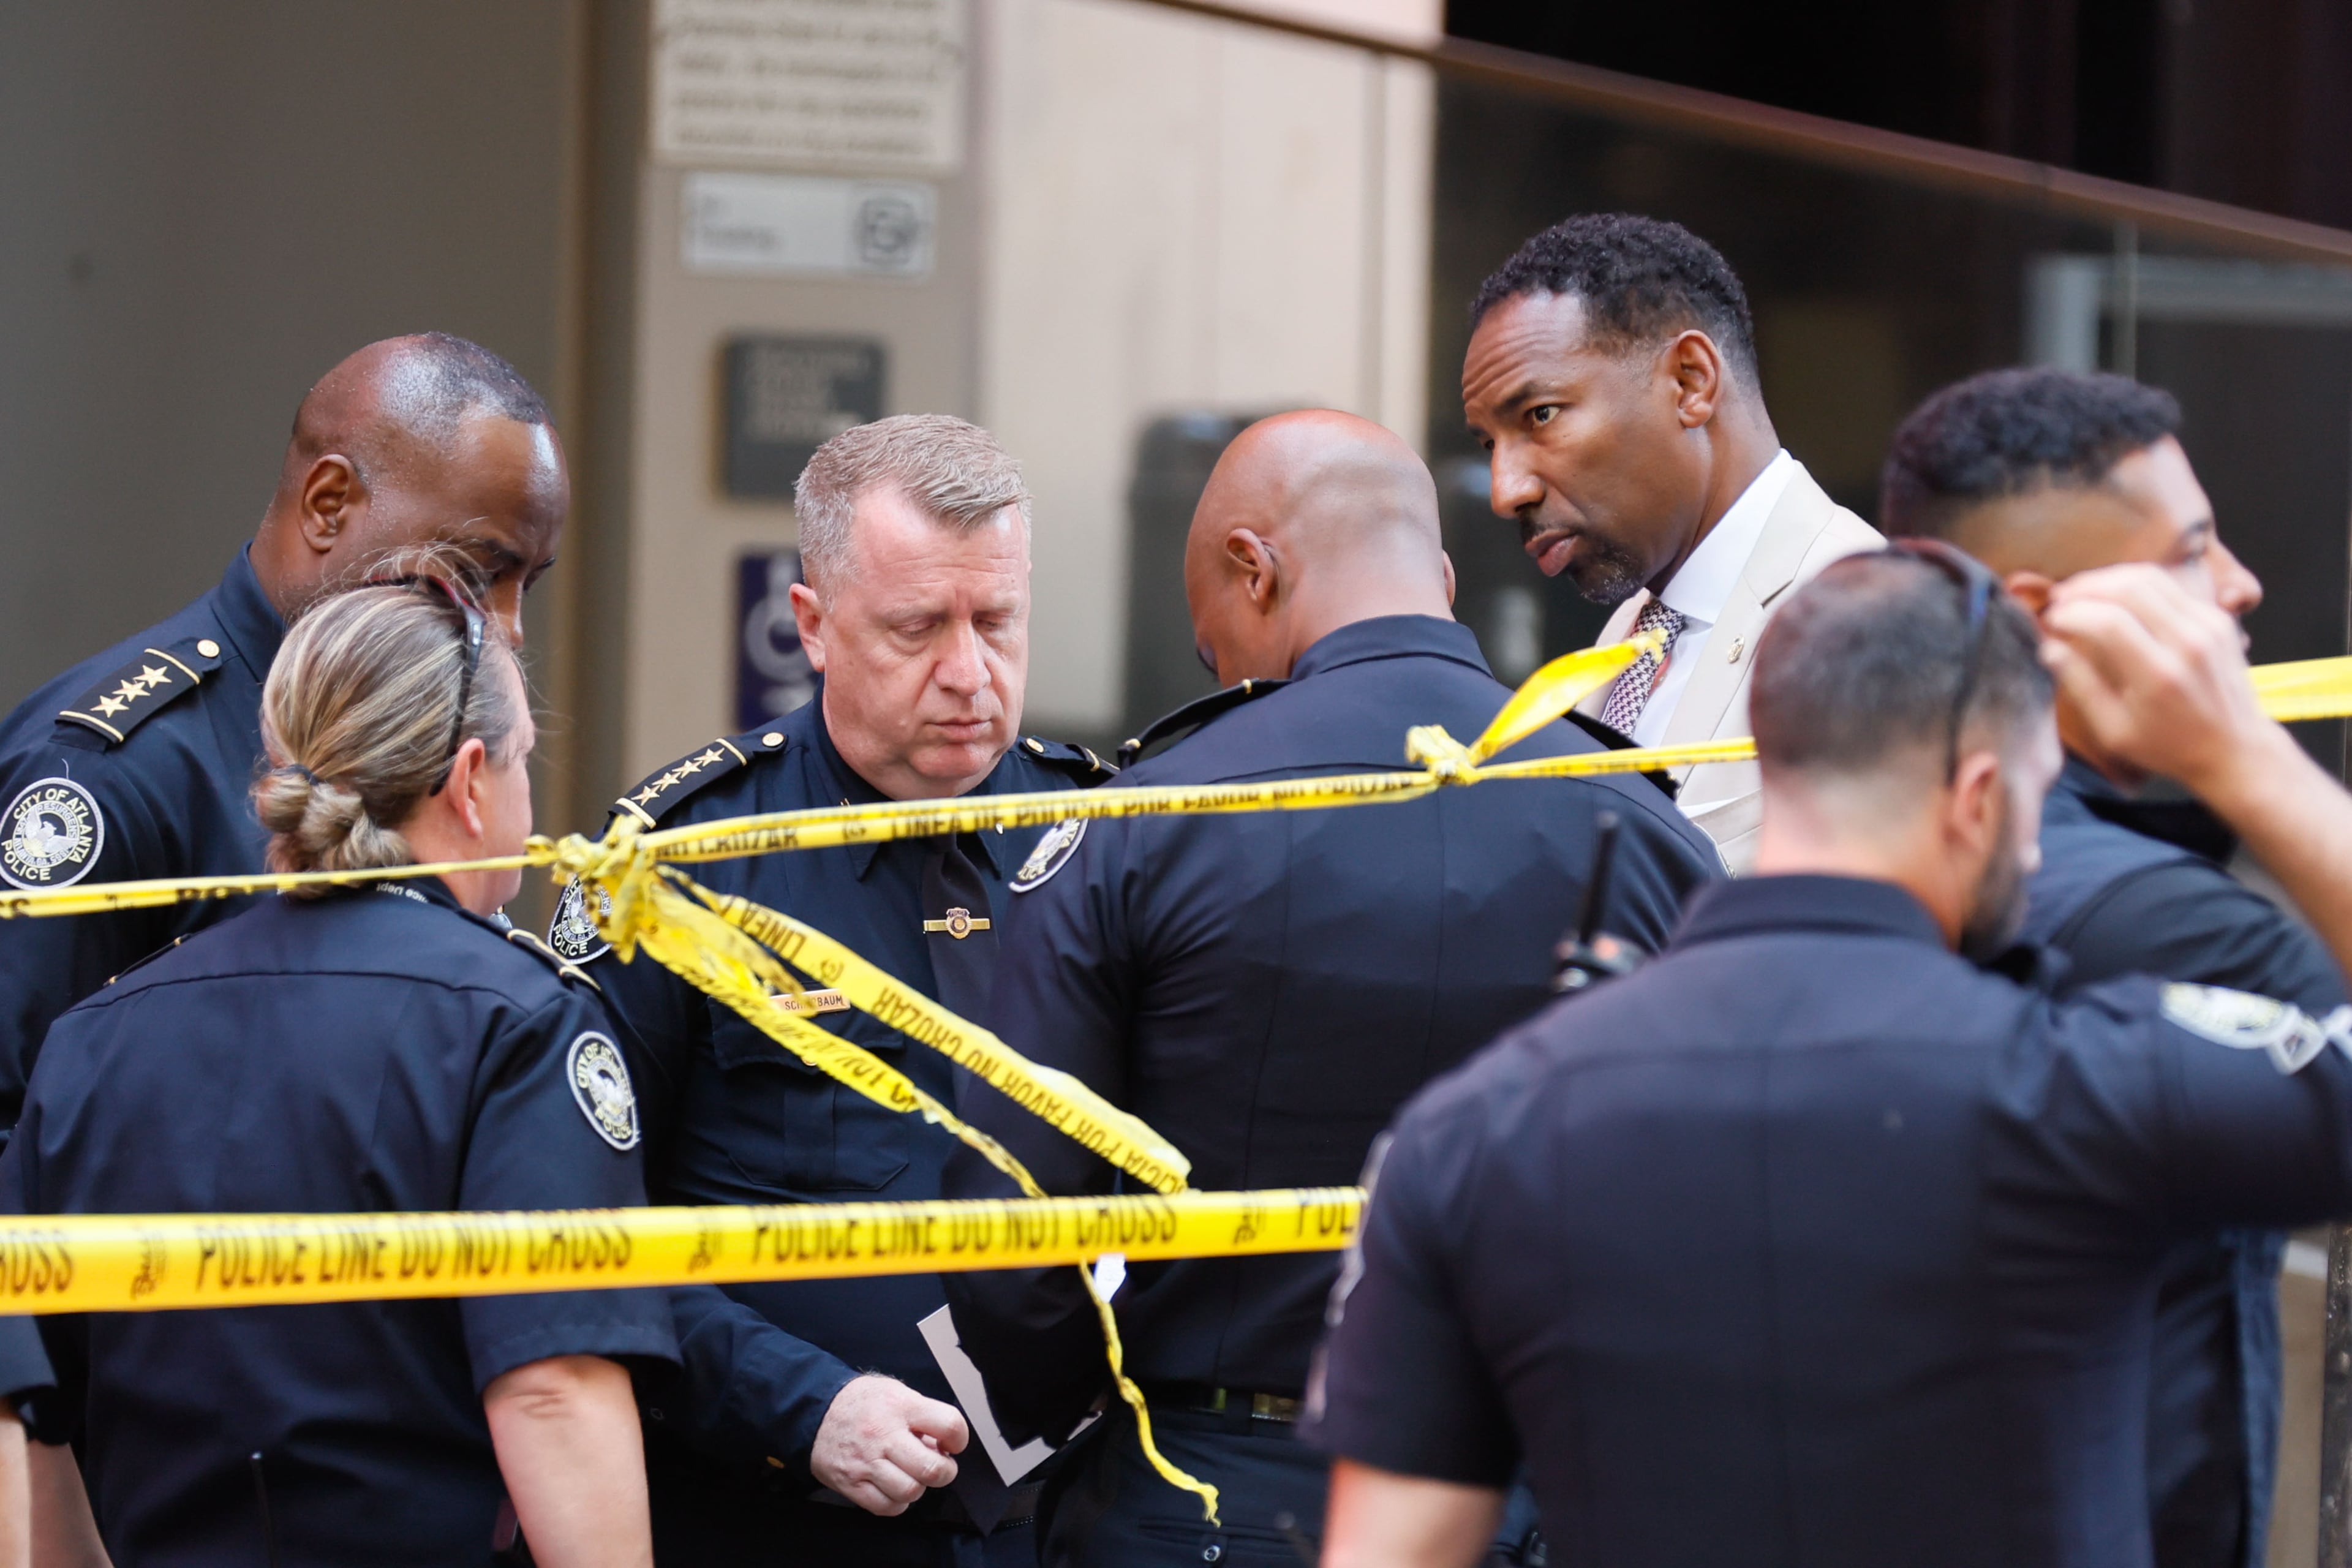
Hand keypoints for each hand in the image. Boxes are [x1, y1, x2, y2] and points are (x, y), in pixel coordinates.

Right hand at [810, 1375, 967, 1515]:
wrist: (815, 1411)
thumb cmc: (861, 1402)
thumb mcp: (896, 1392)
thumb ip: (922, 1415)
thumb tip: (944, 1445)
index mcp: (901, 1407)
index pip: (949, 1425)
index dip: (959, 1438)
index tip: (951, 1443)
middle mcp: (884, 1435)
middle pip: (932, 1469)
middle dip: (944, 1472)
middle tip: (937, 1466)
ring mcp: (866, 1462)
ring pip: (910, 1491)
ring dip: (917, 1488)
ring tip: (910, 1475)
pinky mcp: (851, 1484)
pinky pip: (886, 1507)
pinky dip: (897, 1503)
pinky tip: (893, 1487)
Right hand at [2038, 564, 2278, 795]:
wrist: (2235, 748)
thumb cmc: (2168, 746)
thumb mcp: (2114, 731)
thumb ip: (2081, 686)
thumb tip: (2050, 647)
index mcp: (2159, 675)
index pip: (2108, 621)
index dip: (2072, 613)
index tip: (2051, 621)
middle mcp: (2188, 642)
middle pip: (2129, 588)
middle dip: (2085, 587)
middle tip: (2060, 599)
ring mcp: (2208, 625)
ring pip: (2150, 578)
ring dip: (2108, 579)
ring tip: (2082, 592)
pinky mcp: (2217, 618)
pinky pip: (2170, 587)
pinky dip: (2136, 585)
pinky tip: (2116, 599)